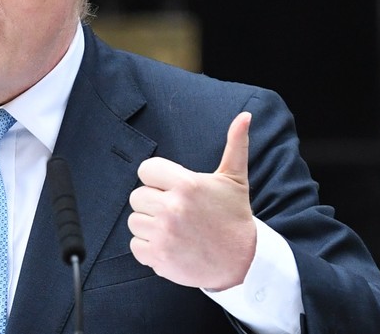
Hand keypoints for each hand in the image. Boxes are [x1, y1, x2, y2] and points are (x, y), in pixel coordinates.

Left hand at [128, 111, 255, 290]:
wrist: (243, 262)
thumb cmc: (235, 217)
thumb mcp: (235, 179)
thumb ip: (235, 144)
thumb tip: (245, 116)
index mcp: (186, 184)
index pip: (146, 169)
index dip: (157, 178)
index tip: (171, 188)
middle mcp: (172, 208)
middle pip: (137, 196)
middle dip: (153, 202)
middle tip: (176, 211)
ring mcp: (164, 234)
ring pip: (134, 221)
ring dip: (149, 226)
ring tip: (174, 229)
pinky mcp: (159, 258)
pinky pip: (135, 246)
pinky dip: (149, 248)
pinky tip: (170, 245)